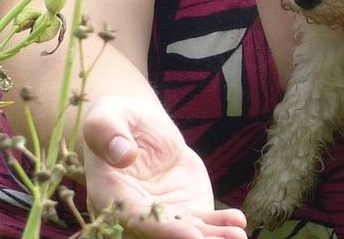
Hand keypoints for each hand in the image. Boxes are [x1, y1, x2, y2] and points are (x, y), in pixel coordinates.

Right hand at [81, 95, 248, 238]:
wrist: (135, 126)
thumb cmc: (115, 119)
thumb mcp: (106, 117)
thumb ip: (108, 133)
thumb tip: (124, 154)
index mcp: (109, 196)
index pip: (136, 219)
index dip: (163, 229)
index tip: (191, 234)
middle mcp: (135, 214)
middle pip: (165, 234)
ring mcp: (162, 214)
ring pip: (188, 232)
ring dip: (212, 238)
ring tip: (237, 237)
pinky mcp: (184, 207)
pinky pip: (202, 220)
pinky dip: (220, 224)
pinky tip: (238, 222)